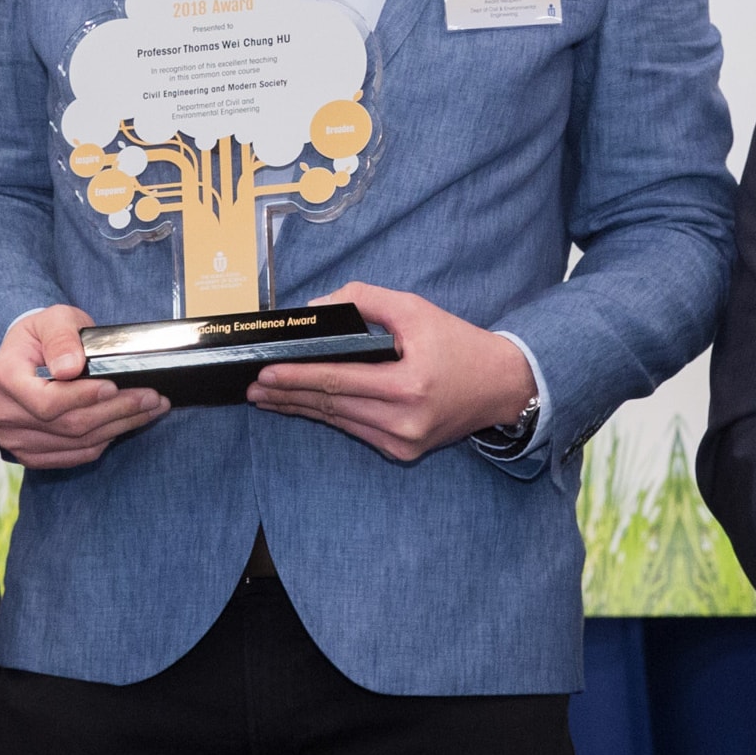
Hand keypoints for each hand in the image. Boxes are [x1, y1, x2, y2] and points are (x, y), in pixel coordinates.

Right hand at [0, 305, 165, 470]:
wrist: (27, 358)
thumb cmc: (43, 335)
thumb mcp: (53, 319)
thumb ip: (61, 337)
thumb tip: (71, 367)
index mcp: (4, 376)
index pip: (46, 401)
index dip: (82, 398)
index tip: (115, 386)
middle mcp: (4, 413)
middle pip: (67, 425)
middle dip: (116, 411)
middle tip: (152, 397)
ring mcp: (15, 439)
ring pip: (77, 442)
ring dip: (119, 426)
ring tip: (151, 408)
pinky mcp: (32, 455)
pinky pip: (76, 455)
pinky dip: (106, 440)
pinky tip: (127, 422)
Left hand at [244, 282, 535, 462]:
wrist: (502, 385)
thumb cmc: (458, 343)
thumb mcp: (414, 309)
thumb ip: (364, 301)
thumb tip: (316, 310)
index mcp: (409, 386)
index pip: (338, 381)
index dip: (297, 378)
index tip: (265, 373)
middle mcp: (404, 421)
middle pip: (331, 406)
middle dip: (289, 395)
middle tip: (254, 387)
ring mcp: (403, 443)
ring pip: (339, 422)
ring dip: (302, 409)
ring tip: (269, 398)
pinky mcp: (403, 453)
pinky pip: (356, 430)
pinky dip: (330, 416)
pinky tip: (305, 406)